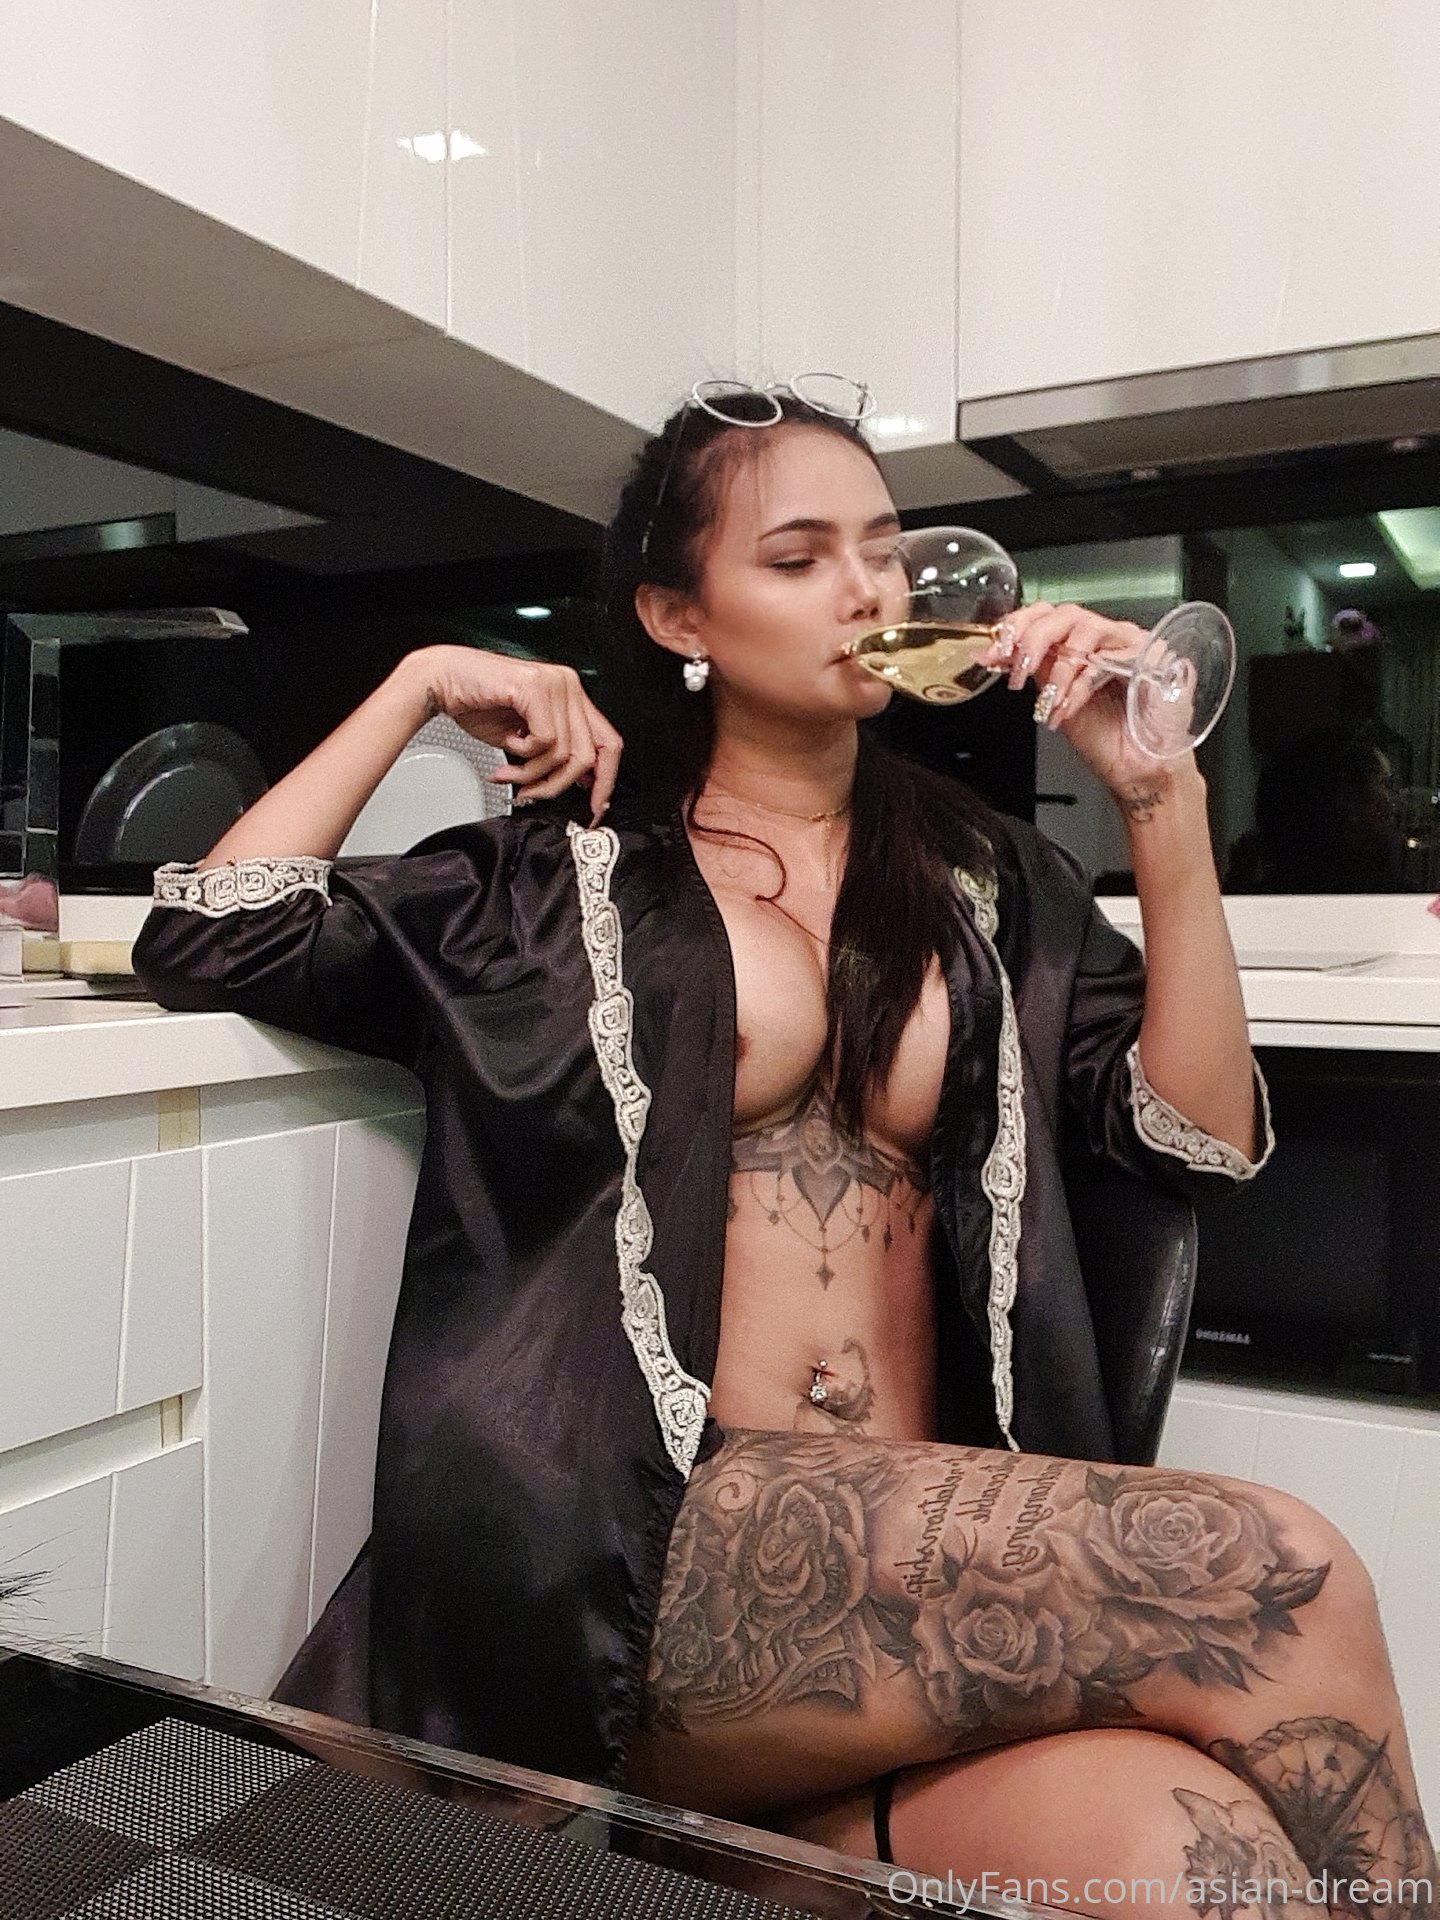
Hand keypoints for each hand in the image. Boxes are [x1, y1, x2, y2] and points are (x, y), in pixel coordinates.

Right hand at [406, 647, 622, 824]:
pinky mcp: (536, 686)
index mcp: (571, 695)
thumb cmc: (476, 705)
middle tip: (532, 794)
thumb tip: (578, 783)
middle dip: (557, 784)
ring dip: (532, 773)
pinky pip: (545, 740)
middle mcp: (568, 685)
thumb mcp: (524, 740)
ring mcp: (555, 683)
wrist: (441, 682)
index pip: (608, 743)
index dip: (605, 780)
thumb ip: (553, 756)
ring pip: (565, 753)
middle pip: (589, 754)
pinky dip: (523, 754)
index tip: (594, 807)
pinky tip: (507, 742)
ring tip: (510, 772)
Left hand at [981, 602, 1196, 800]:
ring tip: (1049, 701)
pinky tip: (1069, 710)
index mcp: (1079, 642)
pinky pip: (1109, 660)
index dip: (1019, 625)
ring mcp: (1129, 644)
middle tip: (1019, 671)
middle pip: (1065, 614)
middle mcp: (1104, 637)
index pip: (1047, 613)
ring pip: (1086, 631)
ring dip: (1059, 668)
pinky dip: (1081, 687)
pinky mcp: (1152, 657)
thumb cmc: (1102, 736)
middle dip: (1034, 640)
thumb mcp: (1054, 697)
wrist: (1133, 767)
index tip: (998, 650)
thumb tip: (996, 653)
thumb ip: (1033, 669)